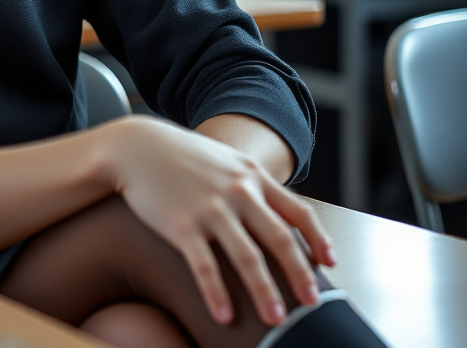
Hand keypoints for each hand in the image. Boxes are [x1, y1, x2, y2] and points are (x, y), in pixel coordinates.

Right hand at [105, 116, 334, 327]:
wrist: (137, 146)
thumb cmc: (183, 156)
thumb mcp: (225, 159)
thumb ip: (253, 183)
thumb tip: (282, 215)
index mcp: (251, 176)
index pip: (298, 210)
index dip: (318, 239)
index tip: (329, 264)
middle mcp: (237, 191)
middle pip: (280, 239)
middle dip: (300, 274)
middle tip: (312, 303)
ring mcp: (210, 208)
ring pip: (247, 257)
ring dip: (265, 292)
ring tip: (275, 319)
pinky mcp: (181, 224)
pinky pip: (204, 266)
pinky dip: (216, 293)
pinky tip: (223, 315)